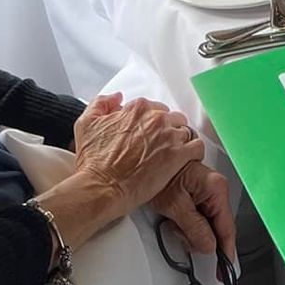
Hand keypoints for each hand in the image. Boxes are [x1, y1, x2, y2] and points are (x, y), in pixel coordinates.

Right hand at [71, 94, 204, 214]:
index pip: (154, 109)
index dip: (151, 124)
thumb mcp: (86, 124)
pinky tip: (184, 161)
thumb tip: (117, 97)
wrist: (100, 187)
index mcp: (137, 108)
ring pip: (186, 131)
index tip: (147, 136)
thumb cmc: (93, 162)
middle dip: (167, 131)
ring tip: (171, 157)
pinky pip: (197, 147)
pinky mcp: (178, 156)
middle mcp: (156, 118)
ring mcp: (169, 136)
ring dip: (180, 142)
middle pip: (172, 119)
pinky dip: (193, 153)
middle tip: (159, 147)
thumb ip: (101, 104)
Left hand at [150, 158, 236, 262]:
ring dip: (191, 232)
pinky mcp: (201, 196)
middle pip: (217, 228)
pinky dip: (189, 225)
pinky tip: (177, 220)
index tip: (225, 270)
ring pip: (208, 226)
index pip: (227, 227)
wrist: (146, 165)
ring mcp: (209, 193)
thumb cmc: (161, 176)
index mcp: (216, 188)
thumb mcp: (175, 206)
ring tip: (174, 222)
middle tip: (181, 234)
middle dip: (200, 238)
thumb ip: (195, 228)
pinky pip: (202, 219)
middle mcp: (216, 189)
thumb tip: (209, 246)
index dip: (226, 251)